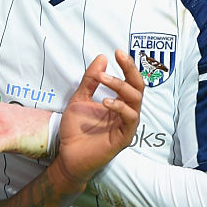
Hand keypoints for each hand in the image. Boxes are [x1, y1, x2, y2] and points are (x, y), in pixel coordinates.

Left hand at [51, 50, 143, 191]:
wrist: (68, 155)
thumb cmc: (75, 130)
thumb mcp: (80, 99)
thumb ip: (90, 80)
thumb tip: (102, 57)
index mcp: (119, 103)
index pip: (129, 81)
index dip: (127, 66)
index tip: (117, 51)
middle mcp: (126, 113)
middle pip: (138, 87)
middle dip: (130, 69)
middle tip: (120, 56)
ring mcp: (126, 125)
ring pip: (135, 100)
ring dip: (121, 85)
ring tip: (104, 78)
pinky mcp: (124, 137)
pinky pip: (130, 119)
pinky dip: (120, 107)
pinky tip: (106, 102)